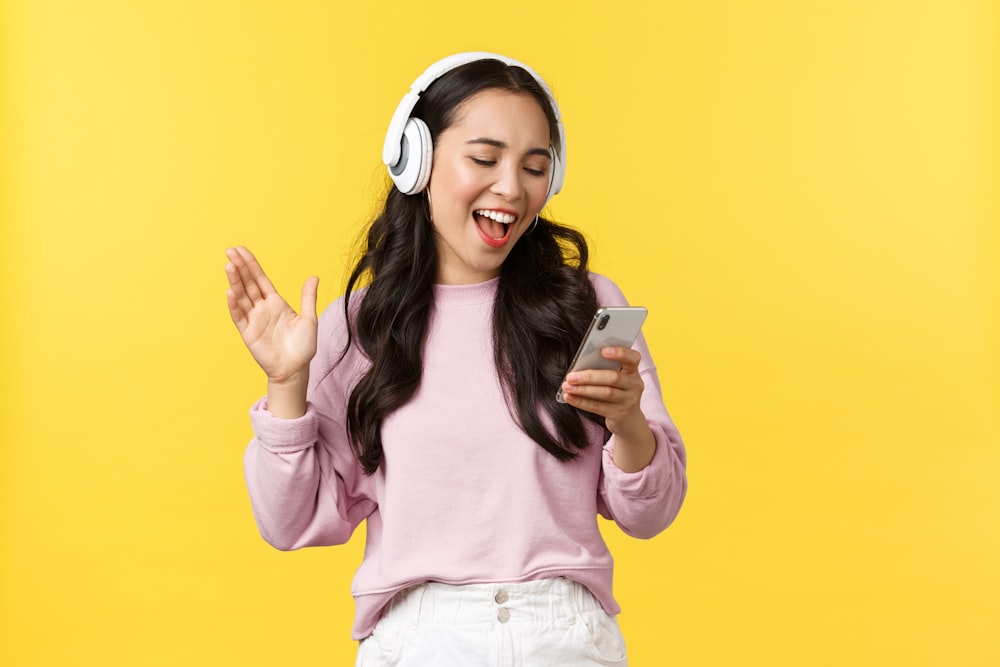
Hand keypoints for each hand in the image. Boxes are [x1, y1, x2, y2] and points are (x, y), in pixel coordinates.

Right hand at [225, 246, 318, 384]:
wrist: (295, 369)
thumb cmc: (303, 346)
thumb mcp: (309, 318)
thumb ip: (308, 297)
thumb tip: (314, 277)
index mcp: (276, 303)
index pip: (260, 279)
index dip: (251, 265)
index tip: (241, 250)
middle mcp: (262, 309)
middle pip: (248, 284)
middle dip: (240, 267)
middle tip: (230, 251)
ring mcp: (254, 320)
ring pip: (241, 297)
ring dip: (235, 282)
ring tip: (229, 266)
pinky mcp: (248, 333)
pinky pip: (239, 316)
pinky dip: (234, 304)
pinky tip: (230, 292)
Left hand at [559, 346, 654, 470]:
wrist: (629, 421)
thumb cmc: (618, 392)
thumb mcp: (618, 380)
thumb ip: (605, 370)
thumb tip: (580, 366)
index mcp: (633, 371)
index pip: (633, 358)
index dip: (620, 353)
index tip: (603, 350)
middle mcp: (634, 385)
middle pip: (613, 378)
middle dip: (589, 376)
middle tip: (571, 376)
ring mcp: (628, 401)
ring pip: (605, 393)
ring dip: (582, 389)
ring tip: (567, 386)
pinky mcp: (619, 414)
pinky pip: (598, 407)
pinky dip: (581, 402)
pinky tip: (569, 397)